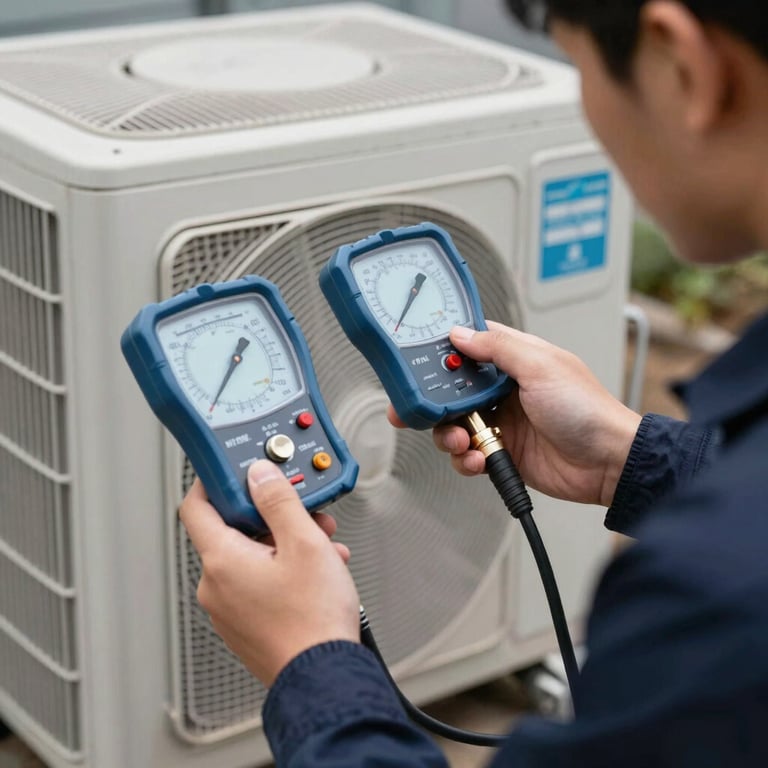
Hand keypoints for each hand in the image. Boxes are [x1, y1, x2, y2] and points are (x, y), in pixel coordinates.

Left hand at [179, 461, 359, 686]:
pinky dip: (284, 569)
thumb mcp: (304, 543)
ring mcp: (230, 609)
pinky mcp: (246, 625)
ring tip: (322, 545)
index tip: (232, 469)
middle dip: (272, 515)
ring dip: (286, 543)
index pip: (196, 506)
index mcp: (221, 561)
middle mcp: (216, 586)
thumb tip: (260, 475)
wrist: (325, 677)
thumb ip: (279, 501)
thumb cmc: (313, 620)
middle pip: (233, 531)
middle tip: (302, 511)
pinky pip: (258, 583)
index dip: (212, 481)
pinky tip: (317, 571)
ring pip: (252, 557)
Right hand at [391, 322, 641, 507]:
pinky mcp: (501, 452)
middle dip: (436, 401)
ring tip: (461, 441)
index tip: (423, 362)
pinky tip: (477, 459)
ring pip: (455, 425)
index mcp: (515, 361)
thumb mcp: (540, 367)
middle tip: (424, 409)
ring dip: (449, 435)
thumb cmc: (587, 410)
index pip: (471, 347)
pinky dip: (464, 459)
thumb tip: (461, 333)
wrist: (607, 463)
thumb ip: (498, 347)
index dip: (446, 352)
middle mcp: (505, 391)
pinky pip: (468, 455)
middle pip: (453, 390)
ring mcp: (501, 422)